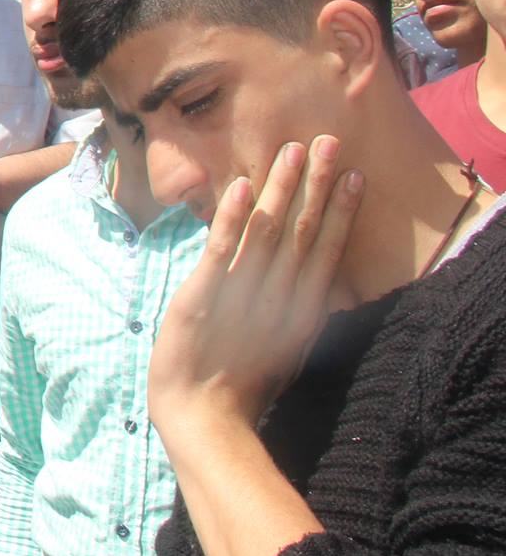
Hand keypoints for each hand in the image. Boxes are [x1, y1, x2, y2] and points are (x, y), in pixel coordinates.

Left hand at [148, 137, 361, 435]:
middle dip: (314, 184)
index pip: (326, 250)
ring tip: (290, 149)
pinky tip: (241, 186)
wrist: (203, 416)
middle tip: (326, 140)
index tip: (351, 174)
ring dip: (279, 188)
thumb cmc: (238, 384)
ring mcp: (243, 294)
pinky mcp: (205, 295)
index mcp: (300, 310)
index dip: (338, 210)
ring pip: (267, 230)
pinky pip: (222, 249)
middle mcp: (279, 297)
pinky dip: (233, 217)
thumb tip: (307, 281)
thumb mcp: (280, 345)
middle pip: (302, 230)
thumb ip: (293, 310)